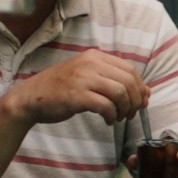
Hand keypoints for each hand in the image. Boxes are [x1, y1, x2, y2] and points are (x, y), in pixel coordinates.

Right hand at [8, 50, 149, 128]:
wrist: (31, 97)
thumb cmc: (61, 89)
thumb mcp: (88, 78)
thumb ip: (115, 82)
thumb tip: (147, 93)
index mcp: (95, 56)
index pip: (130, 69)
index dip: (140, 87)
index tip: (139, 102)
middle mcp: (90, 64)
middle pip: (128, 81)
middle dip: (135, 101)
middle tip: (130, 114)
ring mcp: (83, 79)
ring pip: (120, 93)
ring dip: (124, 110)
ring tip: (118, 118)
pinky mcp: (77, 96)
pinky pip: (106, 106)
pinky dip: (112, 116)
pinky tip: (108, 120)